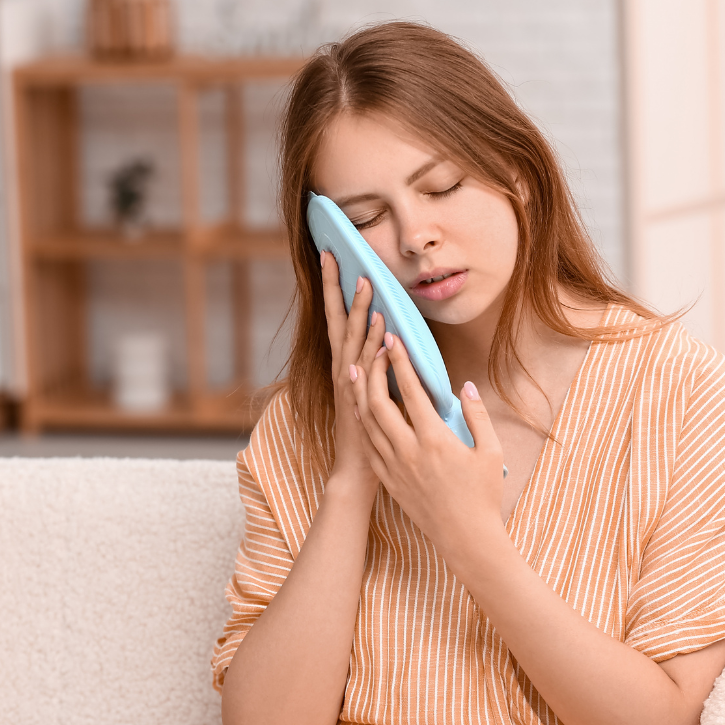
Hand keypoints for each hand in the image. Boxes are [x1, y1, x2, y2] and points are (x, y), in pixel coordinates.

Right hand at [320, 251, 385, 500]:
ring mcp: (347, 383)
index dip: (334, 289)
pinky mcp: (357, 398)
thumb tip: (391, 339)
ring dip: (356, 309)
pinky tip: (378, 323)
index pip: (337, 319)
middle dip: (335, 287)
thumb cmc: (370, 432)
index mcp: (344, 364)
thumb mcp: (373, 392)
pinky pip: (366, 364)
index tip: (333, 259)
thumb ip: (378, 367)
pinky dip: (371, 343)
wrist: (358, 470)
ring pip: (351, 338)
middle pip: (335, 320)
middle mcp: (341, 368)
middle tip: (335, 254)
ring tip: (364, 280)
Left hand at [350, 331, 506, 561]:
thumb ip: (477, 415)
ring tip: (358, 370)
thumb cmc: (482, 496)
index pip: (411, 391)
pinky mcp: (388, 480)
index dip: (399, 362)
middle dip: (373, 371)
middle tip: (374, 351)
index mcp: (434, 439)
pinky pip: (369, 445)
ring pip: (367, 422)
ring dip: (361, 393)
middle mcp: (408, 450)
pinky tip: (361, 409)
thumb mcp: (490, 451)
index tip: (393, 340)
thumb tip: (465, 386)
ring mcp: (394, 466)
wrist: (466, 539)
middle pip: (379, 402)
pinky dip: (362, 422)